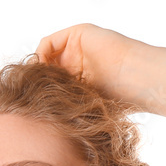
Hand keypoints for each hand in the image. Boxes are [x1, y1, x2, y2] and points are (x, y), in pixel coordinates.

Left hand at [34, 22, 153, 111]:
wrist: (137, 79)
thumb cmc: (120, 101)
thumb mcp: (87, 109)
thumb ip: (68, 109)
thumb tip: (43, 131)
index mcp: (81, 80)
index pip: (53, 84)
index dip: (41, 93)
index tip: (32, 108)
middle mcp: (78, 62)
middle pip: (47, 69)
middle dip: (36, 83)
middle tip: (28, 98)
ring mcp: (77, 47)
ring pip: (46, 57)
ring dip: (37, 71)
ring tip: (35, 87)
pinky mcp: (77, 34)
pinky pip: (48, 43)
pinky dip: (40, 56)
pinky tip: (42, 73)